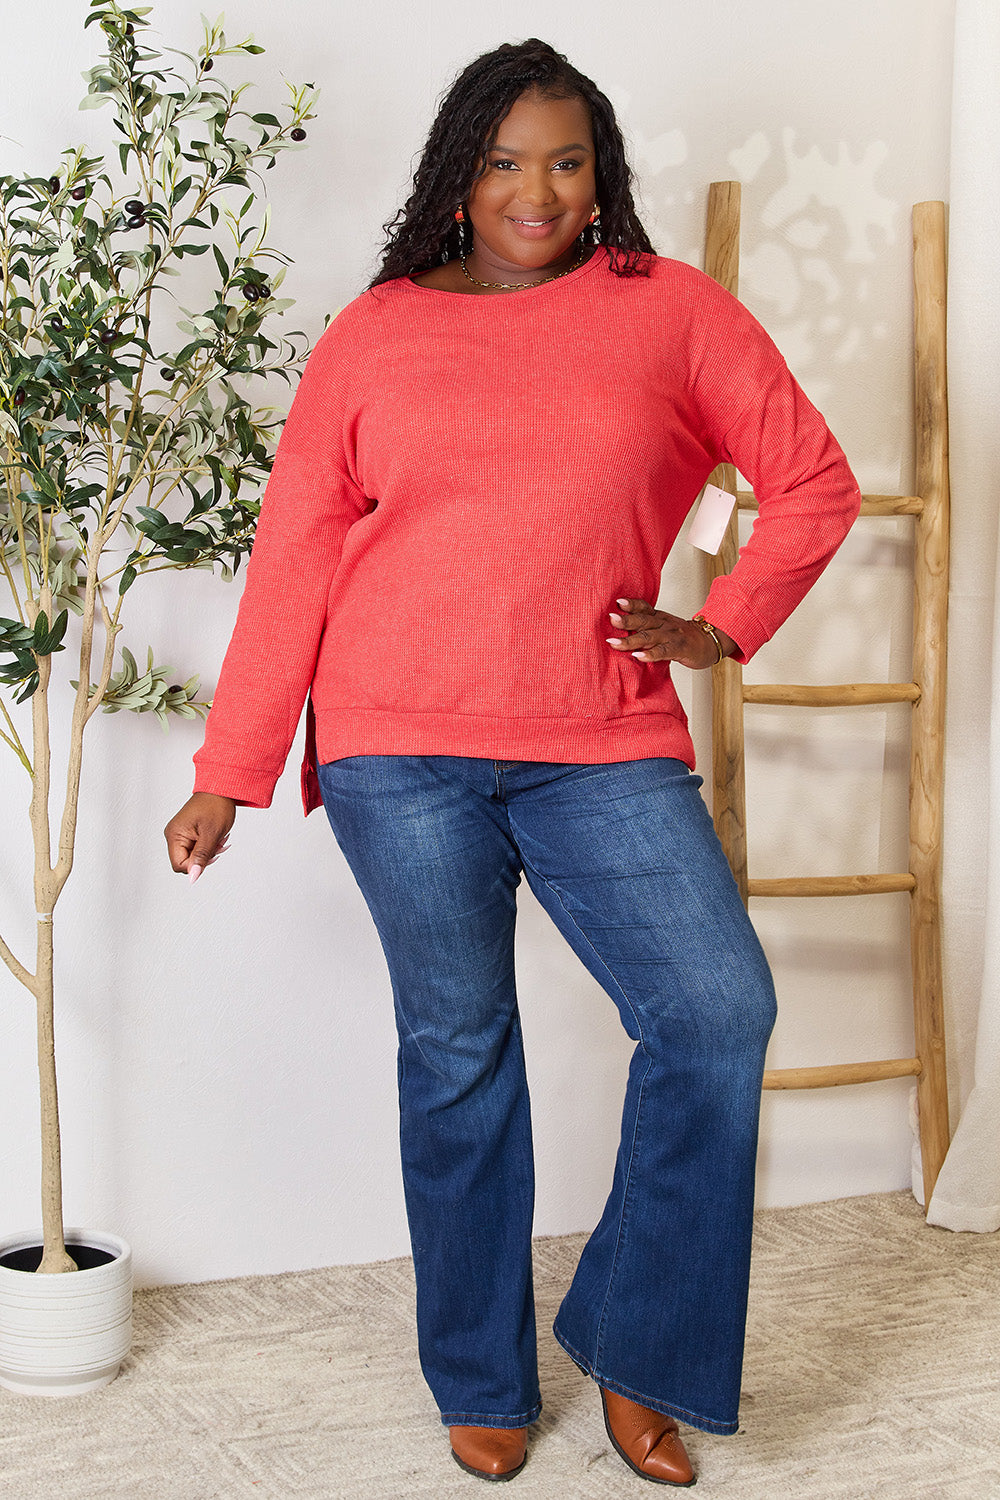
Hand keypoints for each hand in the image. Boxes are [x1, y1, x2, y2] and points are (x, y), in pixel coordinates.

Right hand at [164, 793, 236, 882]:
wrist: (220, 789)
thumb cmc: (215, 806)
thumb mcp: (211, 835)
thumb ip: (201, 857)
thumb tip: (193, 877)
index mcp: (175, 835)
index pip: (179, 865)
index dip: (196, 865)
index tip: (211, 854)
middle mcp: (173, 835)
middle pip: (186, 861)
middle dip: (204, 857)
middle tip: (217, 845)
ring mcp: (180, 834)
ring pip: (193, 856)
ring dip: (209, 851)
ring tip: (219, 839)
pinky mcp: (187, 832)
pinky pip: (196, 848)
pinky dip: (208, 846)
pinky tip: (216, 838)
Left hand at [606, 598, 735, 669]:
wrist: (709, 642)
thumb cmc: (682, 637)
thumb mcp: (664, 626)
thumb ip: (646, 627)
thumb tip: (620, 628)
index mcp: (659, 618)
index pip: (644, 608)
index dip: (631, 604)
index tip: (617, 602)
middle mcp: (663, 624)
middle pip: (643, 620)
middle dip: (626, 620)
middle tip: (611, 619)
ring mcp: (671, 636)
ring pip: (649, 637)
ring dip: (631, 640)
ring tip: (614, 643)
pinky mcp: (678, 649)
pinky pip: (662, 651)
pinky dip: (650, 654)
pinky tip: (638, 657)